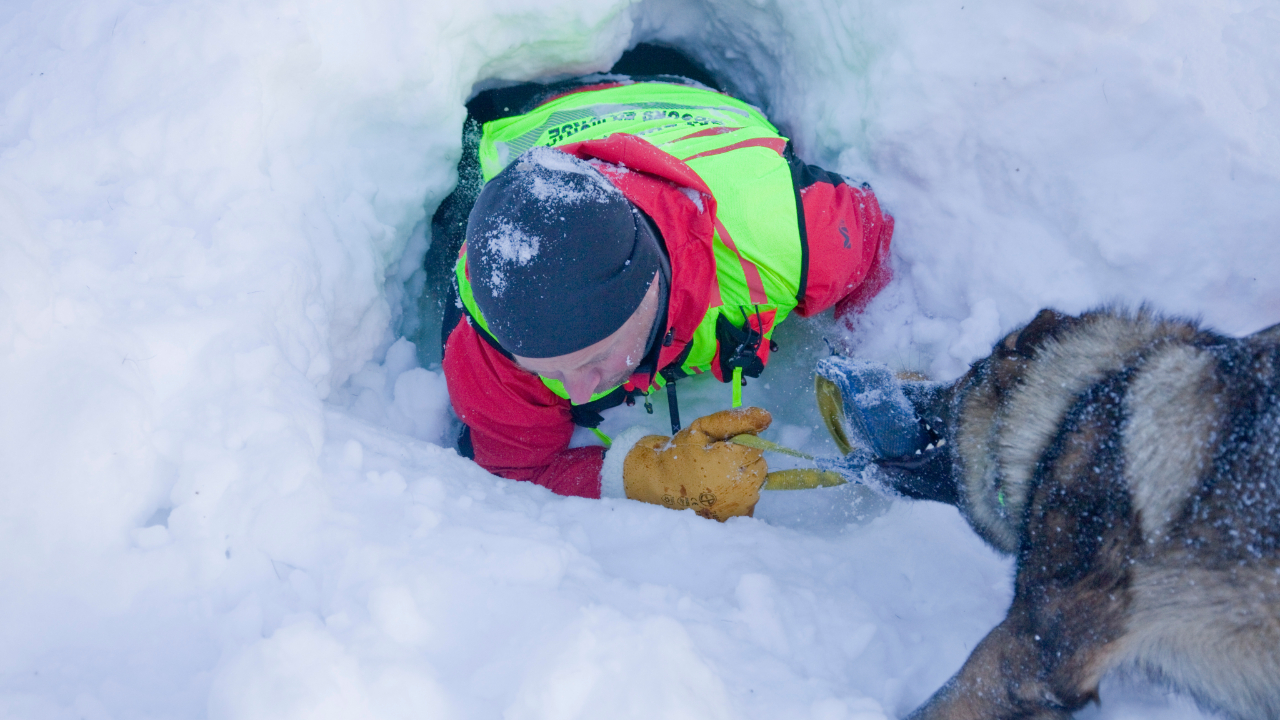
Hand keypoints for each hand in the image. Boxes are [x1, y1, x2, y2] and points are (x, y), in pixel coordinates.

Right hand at [622, 407, 771, 520]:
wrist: (656, 488)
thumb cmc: (678, 456)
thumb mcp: (701, 429)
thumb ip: (734, 420)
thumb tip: (767, 417)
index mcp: (734, 463)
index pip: (755, 445)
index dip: (738, 442)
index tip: (718, 446)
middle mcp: (743, 488)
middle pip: (759, 464)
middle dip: (743, 460)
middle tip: (716, 461)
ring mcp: (742, 507)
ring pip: (757, 483)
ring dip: (742, 477)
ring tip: (715, 478)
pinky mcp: (737, 519)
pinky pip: (750, 500)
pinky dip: (739, 495)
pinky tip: (719, 493)